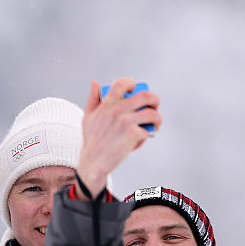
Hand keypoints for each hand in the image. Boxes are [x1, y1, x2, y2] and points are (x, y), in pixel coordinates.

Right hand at [77, 78, 160, 195]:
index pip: (122, 84)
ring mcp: (126, 122)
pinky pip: (148, 131)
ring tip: (154, 125)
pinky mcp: (133, 135)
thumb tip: (95, 83)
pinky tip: (139, 141)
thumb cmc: (92, 140)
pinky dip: (146, 137)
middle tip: (154, 106)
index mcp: (107, 104)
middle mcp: (117, 110)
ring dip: (157, 119)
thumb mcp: (88, 117)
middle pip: (145, 96)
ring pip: (152, 114)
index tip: (135, 90)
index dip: (132, 84)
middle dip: (154, 100)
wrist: (93, 162)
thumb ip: (93, 99)